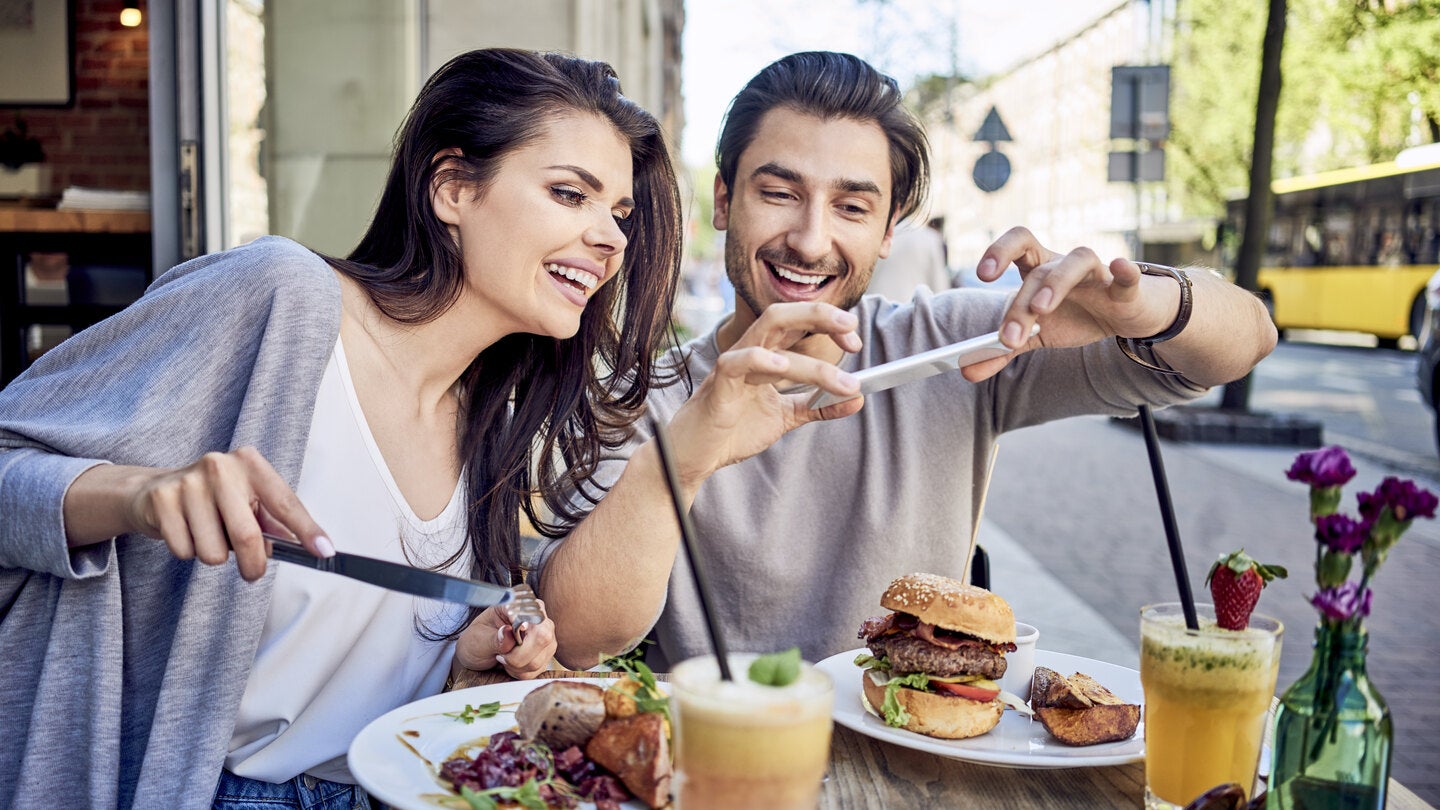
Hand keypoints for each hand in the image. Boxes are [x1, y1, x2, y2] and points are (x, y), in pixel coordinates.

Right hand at [120, 446, 330, 581]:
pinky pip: (185, 551)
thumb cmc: (213, 499)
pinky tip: (186, 531)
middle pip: (248, 536)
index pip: (285, 503)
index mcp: (250, 464)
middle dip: (253, 564)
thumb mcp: (248, 501)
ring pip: (214, 551)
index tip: (324, 551)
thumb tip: (310, 548)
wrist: (152, 491)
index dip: (307, 530)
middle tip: (252, 572)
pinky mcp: (162, 500)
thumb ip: (275, 523)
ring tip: (208, 534)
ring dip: (215, 555)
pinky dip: (188, 552)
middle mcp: (220, 467)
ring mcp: (188, 481)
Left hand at [456, 600, 557, 679]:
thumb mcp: (478, 637)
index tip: (506, 633)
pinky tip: (511, 664)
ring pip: (538, 659)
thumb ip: (494, 637)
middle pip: (542, 637)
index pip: (532, 612)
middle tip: (500, 654)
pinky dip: (520, 673)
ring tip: (504, 658)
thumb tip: (507, 632)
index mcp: (520, 604)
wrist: (477, 654)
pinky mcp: (546, 654)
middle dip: (517, 655)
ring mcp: (545, 636)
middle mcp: (538, 618)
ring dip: (516, 666)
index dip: (523, 626)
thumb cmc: (477, 639)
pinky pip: (537, 670)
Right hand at [666, 301, 863, 484]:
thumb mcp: (785, 417)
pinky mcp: (718, 385)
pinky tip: (782, 367)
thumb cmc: (733, 429)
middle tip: (852, 329)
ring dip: (811, 360)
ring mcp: (732, 364)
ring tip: (843, 382)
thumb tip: (858, 398)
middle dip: (819, 315)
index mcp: (765, 354)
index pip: (798, 323)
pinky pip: (736, 362)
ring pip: (769, 337)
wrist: (696, 456)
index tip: (855, 341)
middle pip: (782, 314)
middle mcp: (749, 351)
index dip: (828, 324)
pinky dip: (760, 360)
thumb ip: (818, 406)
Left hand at [962, 227, 1180, 379]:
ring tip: (1042, 310)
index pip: (1017, 244)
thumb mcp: (1037, 335)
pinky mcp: (1126, 289)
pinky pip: (1127, 275)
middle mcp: (1064, 265)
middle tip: (1008, 335)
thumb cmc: (1077, 316)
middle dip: (1021, 303)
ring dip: (1057, 282)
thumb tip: (966, 370)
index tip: (984, 274)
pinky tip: (1119, 268)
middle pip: (1039, 270)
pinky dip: (1124, 271)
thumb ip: (1002, 350)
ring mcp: (1097, 273)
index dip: (999, 251)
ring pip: (1077, 261)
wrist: (1126, 316)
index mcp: (1039, 269)